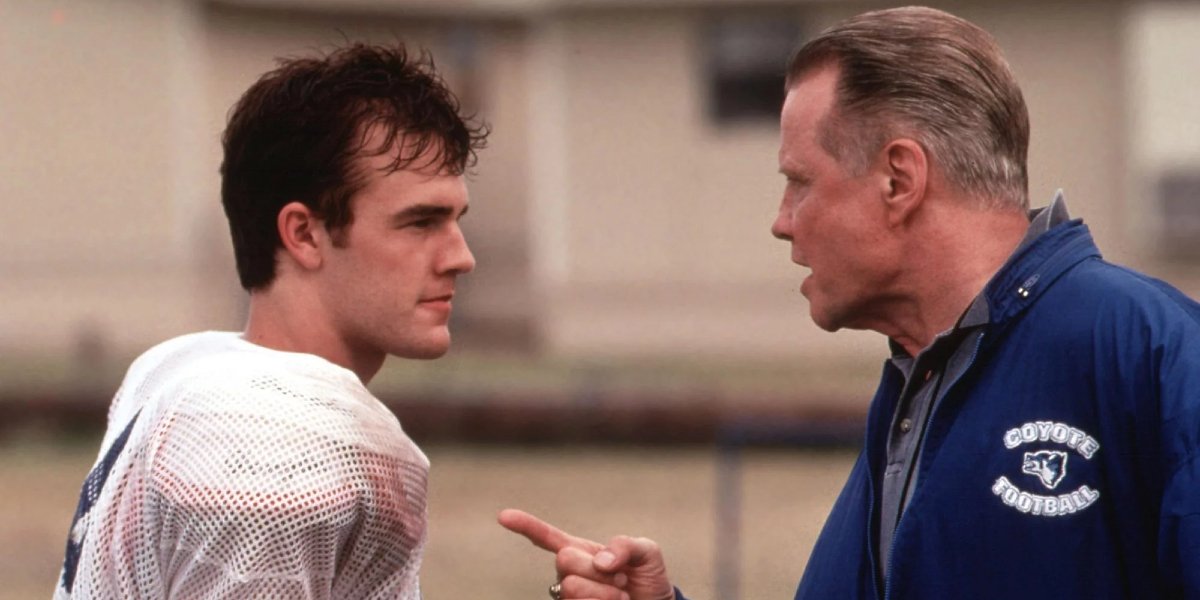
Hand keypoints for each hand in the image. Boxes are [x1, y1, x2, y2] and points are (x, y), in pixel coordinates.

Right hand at [498, 508, 675, 599]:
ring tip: (620, 594)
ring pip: (572, 587)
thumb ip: (626, 545)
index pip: (548, 537)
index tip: (502, 516)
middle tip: (621, 577)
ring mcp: (570, 597)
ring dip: (606, 591)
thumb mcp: (647, 552)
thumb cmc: (647, 579)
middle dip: (598, 568)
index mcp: (581, 551)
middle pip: (565, 560)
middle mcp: (570, 574)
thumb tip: (602, 560)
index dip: (525, 525)